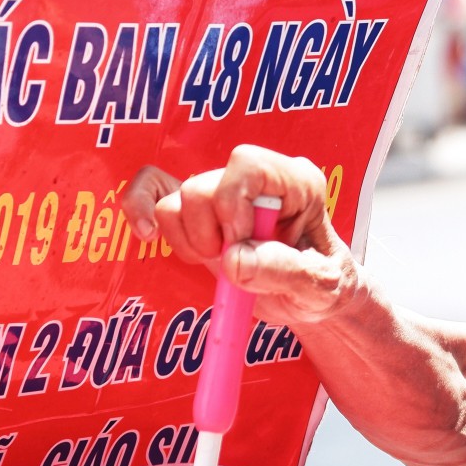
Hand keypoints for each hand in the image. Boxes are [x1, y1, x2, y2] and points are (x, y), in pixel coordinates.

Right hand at [123, 146, 362, 324]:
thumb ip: (284, 271)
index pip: (247, 165)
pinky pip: (151, 189)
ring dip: (189, 241)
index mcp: (296, 183)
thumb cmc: (324, 287)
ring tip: (218, 264)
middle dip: (210, 234)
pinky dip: (140, 209)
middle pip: (203, 186)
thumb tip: (233, 260)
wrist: (311, 300)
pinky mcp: (197, 212)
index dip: (232, 206)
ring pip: (176, 198)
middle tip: (234, 265)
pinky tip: (148, 237)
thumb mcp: (320, 287)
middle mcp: (256, 179)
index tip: (238, 246)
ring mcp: (223, 192)